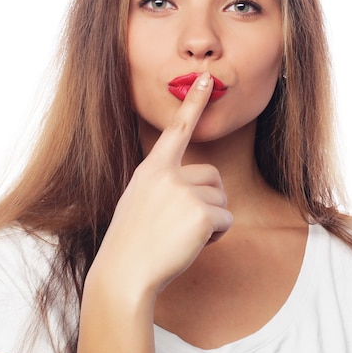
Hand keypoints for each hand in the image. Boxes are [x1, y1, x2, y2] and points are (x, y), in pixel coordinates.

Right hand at [92, 72, 232, 296]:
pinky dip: (217, 236)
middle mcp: (168, 174)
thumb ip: (165, 186)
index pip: (176, 130)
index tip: (204, 78)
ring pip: (222, 200)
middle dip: (209, 200)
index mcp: (152, 169)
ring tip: (182, 236)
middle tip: (183, 224)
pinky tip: (192, 245)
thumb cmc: (132, 244)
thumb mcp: (140, 202)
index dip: (192, 103)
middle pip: (213, 177)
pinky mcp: (202, 213)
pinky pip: (227, 220)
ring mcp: (185, 192)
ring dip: (212, 220)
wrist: (124, 274)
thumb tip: (200, 189)